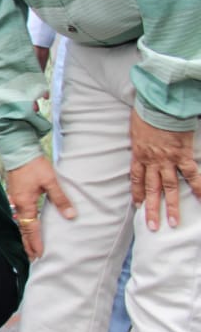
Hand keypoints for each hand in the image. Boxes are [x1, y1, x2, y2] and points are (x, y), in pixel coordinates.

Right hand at [6, 156, 75, 259]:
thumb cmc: (34, 165)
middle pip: (23, 229)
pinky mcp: (16, 194)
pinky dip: (24, 225)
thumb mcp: (51, 181)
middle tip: (33, 258)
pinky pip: (20, 215)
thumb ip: (61, 199)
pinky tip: (27, 227)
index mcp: (26, 204)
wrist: (19, 150)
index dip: (36, 243)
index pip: (32, 229)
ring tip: (30, 247)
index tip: (39, 255)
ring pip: (21, 223)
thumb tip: (71, 216)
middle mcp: (18, 204)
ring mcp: (15, 199)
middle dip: (28, 244)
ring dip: (26, 236)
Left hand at [130, 112, 200, 230]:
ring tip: (173, 223)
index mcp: (139, 155)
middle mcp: (152, 161)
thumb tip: (141, 144)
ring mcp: (168, 160)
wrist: (159, 104)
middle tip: (152, 227)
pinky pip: (192, 174)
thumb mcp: (136, 129)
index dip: (137, 194)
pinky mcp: (183, 154)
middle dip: (152, 209)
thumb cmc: (147, 113)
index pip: (136, 179)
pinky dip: (198, 187)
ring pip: (170, 187)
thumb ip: (140, 141)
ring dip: (172, 206)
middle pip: (151, 189)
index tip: (137, 207)